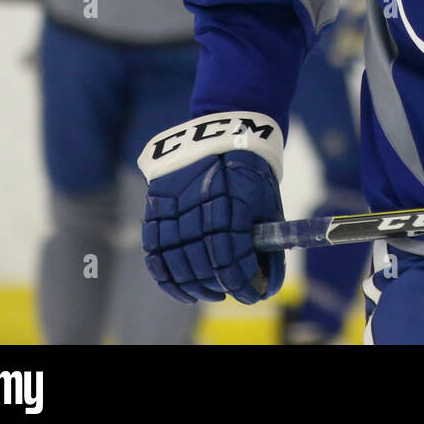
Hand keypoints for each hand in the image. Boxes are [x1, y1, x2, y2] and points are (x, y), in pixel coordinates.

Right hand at [139, 112, 286, 304]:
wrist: (224, 130)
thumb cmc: (253, 169)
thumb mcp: (267, 201)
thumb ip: (266, 240)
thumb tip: (269, 279)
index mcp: (230, 204)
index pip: (231, 259)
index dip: (243, 283)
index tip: (253, 294)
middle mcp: (198, 207)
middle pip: (203, 264)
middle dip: (220, 286)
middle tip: (232, 292)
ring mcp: (173, 206)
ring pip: (177, 261)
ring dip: (194, 285)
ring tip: (209, 292)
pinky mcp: (156, 205)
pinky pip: (154, 249)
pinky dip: (165, 274)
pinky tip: (181, 288)